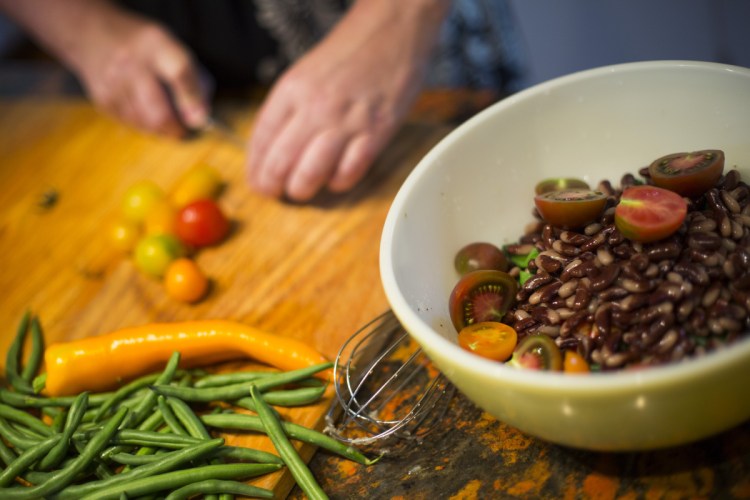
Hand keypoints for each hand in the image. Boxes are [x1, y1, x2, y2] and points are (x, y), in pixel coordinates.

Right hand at [0, 0, 208, 136]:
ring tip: (167, 123)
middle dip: (175, 129)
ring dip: (161, 130)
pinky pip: (130, 124)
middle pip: (157, 110)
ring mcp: (113, 83)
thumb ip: (191, 77)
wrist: (92, 32)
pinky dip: (144, 126)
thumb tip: (202, 115)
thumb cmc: (143, 44)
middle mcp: (132, 63)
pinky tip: (146, 115)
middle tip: (184, 131)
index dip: (192, 99)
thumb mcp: (170, 45)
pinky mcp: (102, 99)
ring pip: (144, 123)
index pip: (179, 71)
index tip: (200, 119)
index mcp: (157, 44)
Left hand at [247, 0, 450, 200]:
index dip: (255, 168)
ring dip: (302, 189)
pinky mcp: (376, 132)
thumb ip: (290, 107)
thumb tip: (274, 146)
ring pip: (311, 174)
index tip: (256, 180)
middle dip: (272, 186)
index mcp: (293, 88)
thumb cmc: (352, 50)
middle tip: (275, 193)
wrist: (395, 28)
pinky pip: (349, 173)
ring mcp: (347, 121)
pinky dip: (339, 182)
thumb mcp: (306, 72)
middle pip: (281, 163)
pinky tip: (336, 177)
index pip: (262, 139)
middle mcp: (315, 107)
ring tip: (302, 190)